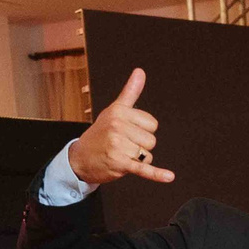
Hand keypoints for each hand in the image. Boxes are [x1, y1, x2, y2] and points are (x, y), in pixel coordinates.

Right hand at [66, 68, 172, 186]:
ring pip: (148, 154)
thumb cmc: (100, 133)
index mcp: (119, 112)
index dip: (143, 130)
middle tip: (122, 145)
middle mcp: (118, 127)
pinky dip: (156, 174)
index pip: (152, 124)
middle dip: (140, 146)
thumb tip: (140, 71)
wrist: (80, 158)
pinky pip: (144, 168)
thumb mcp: (114, 110)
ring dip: (138, 159)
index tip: (127, 131)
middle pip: (151, 140)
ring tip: (121, 154)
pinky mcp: (120, 163)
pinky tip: (169, 177)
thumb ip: (130, 92)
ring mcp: (119, 145)